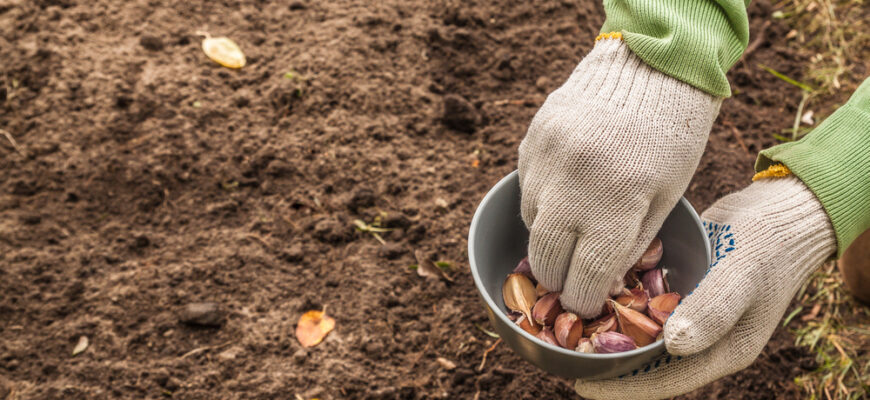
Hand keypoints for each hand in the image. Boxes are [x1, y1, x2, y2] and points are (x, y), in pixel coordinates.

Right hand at [519, 37, 720, 315]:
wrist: (648, 69)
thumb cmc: (671, 141)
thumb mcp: (666, 198)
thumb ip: (631, 244)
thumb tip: (599, 283)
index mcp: (618, 203)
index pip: (584, 276)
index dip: (582, 300)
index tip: (585, 304)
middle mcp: (574, 184)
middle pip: (545, 258)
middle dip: (557, 277)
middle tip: (570, 278)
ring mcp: (547, 160)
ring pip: (531, 224)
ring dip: (549, 235)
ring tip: (573, 225)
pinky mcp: (531, 142)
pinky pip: (526, 189)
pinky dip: (541, 201)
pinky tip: (566, 190)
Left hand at [575, 176, 835, 398]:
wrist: (784, 210)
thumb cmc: (769, 244)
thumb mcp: (742, 275)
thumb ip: (712, 310)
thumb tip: (674, 346)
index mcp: (721, 351)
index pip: (663, 382)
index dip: (621, 387)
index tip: (579, 384)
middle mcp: (702, 339)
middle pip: (645, 363)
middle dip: (604, 361)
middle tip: (559, 353)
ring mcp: (690, 315)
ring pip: (640, 335)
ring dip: (606, 331)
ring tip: (561, 326)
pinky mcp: (680, 291)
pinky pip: (643, 305)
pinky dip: (617, 302)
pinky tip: (585, 290)